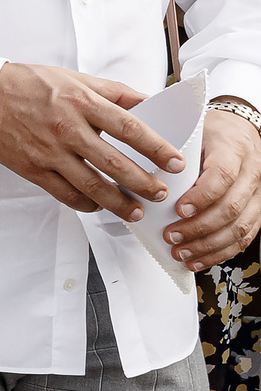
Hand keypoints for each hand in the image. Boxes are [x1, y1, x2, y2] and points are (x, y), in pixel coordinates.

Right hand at [0, 63, 180, 220]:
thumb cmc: (31, 84)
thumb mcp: (76, 78)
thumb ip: (115, 92)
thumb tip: (151, 103)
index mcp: (82, 102)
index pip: (129, 128)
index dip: (157, 148)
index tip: (176, 163)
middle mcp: (66, 128)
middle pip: (114, 163)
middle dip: (143, 183)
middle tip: (161, 193)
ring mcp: (48, 151)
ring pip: (91, 185)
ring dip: (118, 203)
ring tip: (136, 211)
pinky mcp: (33, 169)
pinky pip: (65, 194)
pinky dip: (86, 204)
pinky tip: (99, 205)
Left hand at [167, 108, 260, 268]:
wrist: (239, 130)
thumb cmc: (212, 133)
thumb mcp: (192, 133)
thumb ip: (173, 155)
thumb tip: (141, 178)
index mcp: (233, 149)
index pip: (223, 176)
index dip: (202, 197)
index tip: (179, 209)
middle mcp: (252, 172)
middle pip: (231, 207)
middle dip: (199, 228)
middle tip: (172, 236)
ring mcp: (257, 193)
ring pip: (239, 227)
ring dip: (208, 245)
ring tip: (181, 252)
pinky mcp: (257, 209)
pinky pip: (244, 236)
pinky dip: (220, 252)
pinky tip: (199, 259)